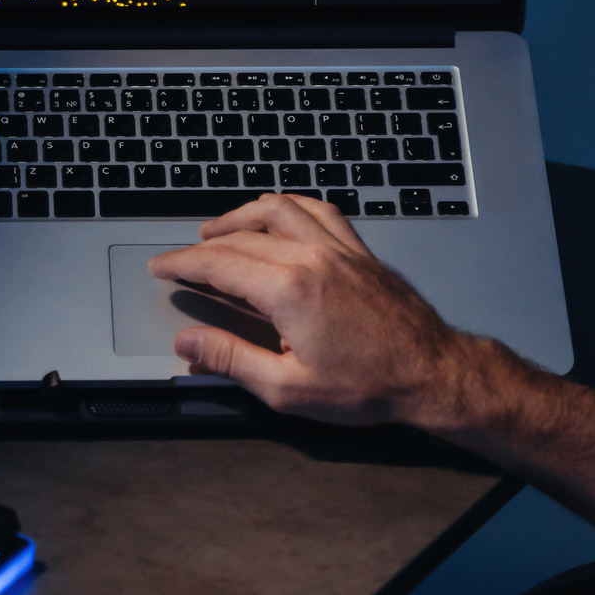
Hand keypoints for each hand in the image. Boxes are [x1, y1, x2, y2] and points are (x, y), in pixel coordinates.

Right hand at [146, 193, 499, 429]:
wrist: (432, 374)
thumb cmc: (369, 387)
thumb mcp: (288, 388)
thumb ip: (232, 359)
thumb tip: (189, 343)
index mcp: (290, 290)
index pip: (219, 265)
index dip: (183, 264)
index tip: (161, 267)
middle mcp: (313, 258)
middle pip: (242, 238)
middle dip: (203, 245)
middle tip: (181, 258)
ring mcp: (339, 249)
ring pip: (279, 210)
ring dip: (241, 215)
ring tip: (219, 228)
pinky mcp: (360, 251)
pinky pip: (320, 210)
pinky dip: (291, 206)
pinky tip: (280, 213)